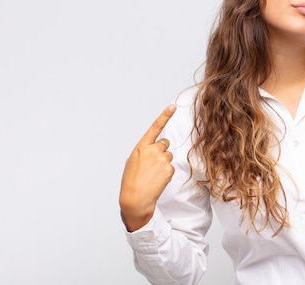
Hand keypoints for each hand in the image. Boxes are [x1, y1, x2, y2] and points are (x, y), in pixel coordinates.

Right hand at [119, 104, 176, 231]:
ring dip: (163, 162)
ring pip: (169, 155)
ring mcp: (162, 159)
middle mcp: (152, 150)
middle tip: (152, 164)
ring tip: (153, 174)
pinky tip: (157, 179)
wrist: (135, 199)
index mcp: (141, 147)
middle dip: (161, 151)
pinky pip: (171, 166)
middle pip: (165, 143)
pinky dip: (166, 173)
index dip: (165, 115)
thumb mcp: (132, 162)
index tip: (173, 106)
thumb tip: (150, 149)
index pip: (155, 127)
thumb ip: (143, 152)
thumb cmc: (131, 181)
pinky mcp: (169, 169)